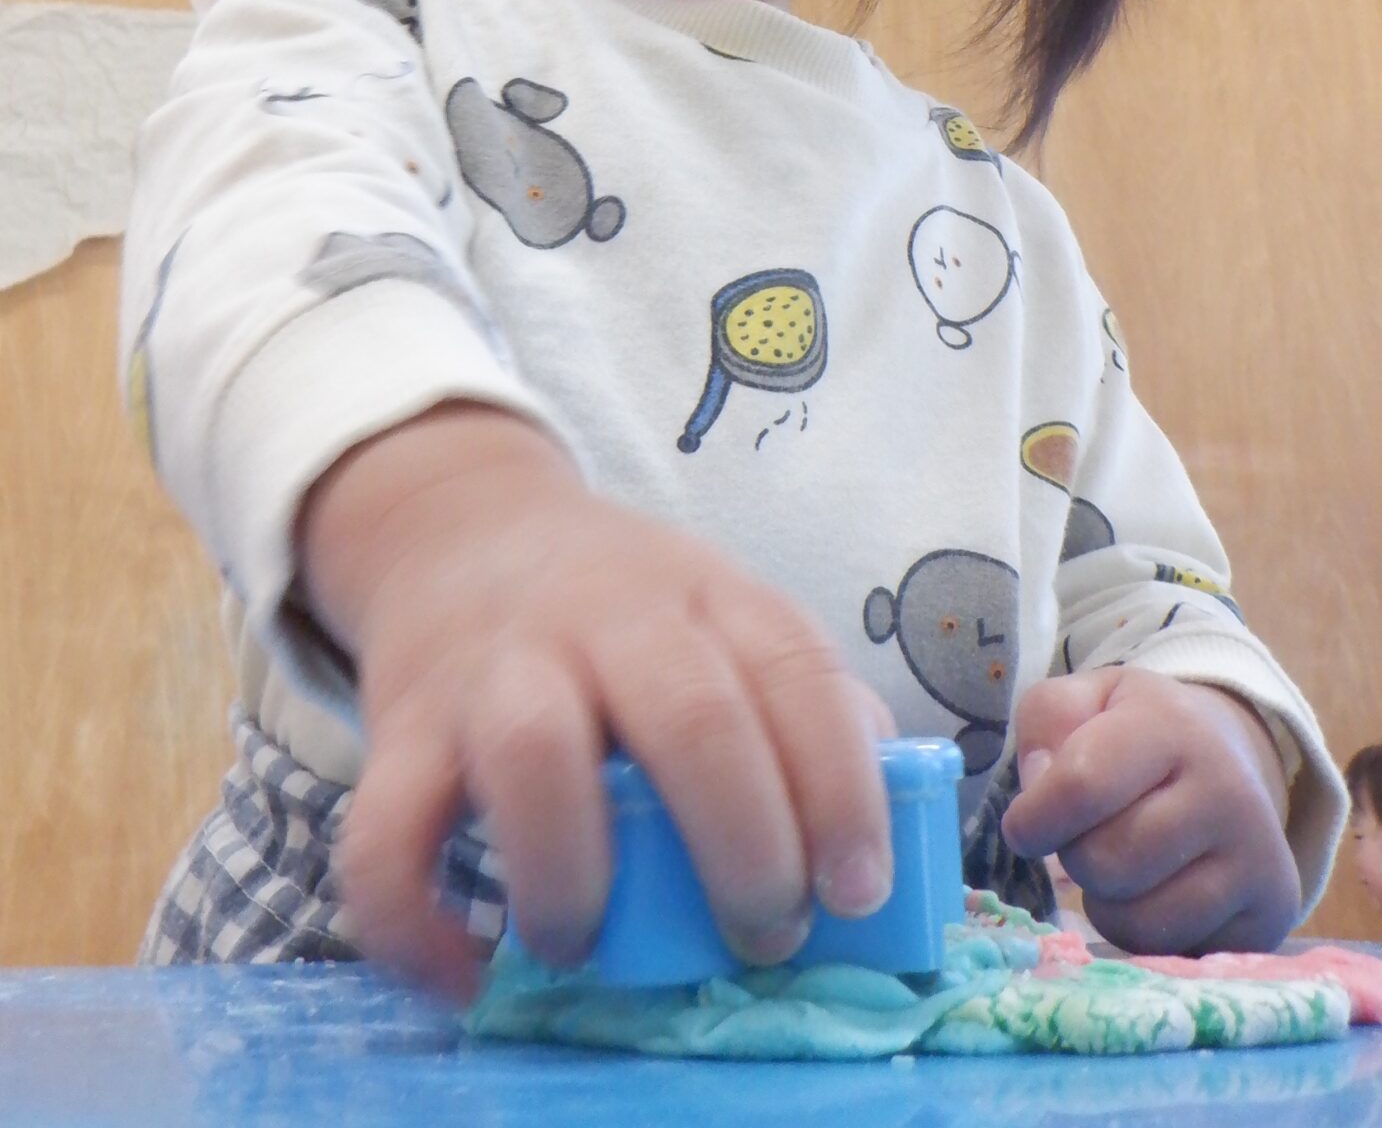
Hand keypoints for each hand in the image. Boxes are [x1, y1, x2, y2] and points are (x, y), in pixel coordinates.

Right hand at [301, 404, 895, 1000]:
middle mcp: (602, 618)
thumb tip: (878, 815)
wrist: (459, 528)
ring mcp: (495, 668)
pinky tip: (467, 973)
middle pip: (690, 716)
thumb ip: (797, 696)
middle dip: (744, 845)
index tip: (857, 891)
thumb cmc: (619, 605)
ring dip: (577, 876)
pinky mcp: (399, 729)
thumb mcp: (721, 610)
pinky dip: (415, 924)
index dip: (841, 787)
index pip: (793, 673)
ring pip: (534, 752)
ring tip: (593, 947)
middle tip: (759, 934)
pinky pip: (383, 833)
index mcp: (703, 592)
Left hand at [1000, 666, 1299, 954]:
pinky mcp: (1273, 916)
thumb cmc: (1137, 731)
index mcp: (1172, 725)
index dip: (1033, 818)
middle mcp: (1228, 790)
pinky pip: (1173, 955)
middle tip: (1089, 835)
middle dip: (1074, 856)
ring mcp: (1258, 858)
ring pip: (1137, 921)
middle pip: (1104, 863)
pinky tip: (1157, 892)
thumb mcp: (1084, 698)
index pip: (1081, 787)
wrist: (1231, 757)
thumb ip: (1046, 722)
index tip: (1024, 825)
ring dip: (1105, 902)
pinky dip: (1145, 934)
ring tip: (1121, 863)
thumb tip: (1039, 788)